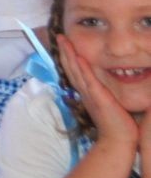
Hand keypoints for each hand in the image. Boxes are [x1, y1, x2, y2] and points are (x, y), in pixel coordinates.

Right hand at [57, 33, 139, 150]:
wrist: (118, 141)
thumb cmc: (117, 125)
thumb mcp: (107, 106)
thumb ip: (103, 95)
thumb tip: (104, 87)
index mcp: (86, 93)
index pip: (75, 72)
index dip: (68, 58)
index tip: (65, 45)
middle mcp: (84, 92)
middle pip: (71, 68)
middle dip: (65, 51)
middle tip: (59, 36)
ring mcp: (90, 94)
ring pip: (76, 70)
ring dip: (69, 54)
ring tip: (63, 40)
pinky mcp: (99, 98)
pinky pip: (88, 80)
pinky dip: (82, 68)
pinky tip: (78, 57)